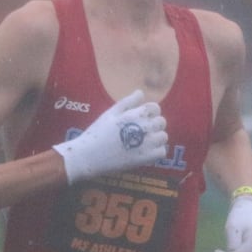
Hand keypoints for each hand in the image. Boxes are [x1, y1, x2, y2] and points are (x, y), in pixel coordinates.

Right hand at [51, 89, 168, 183]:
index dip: (150, 112)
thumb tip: (141, 92)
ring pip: (163, 137)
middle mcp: (143, 128)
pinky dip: (156, 151)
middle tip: (141, 131)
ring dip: (156, 138)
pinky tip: (145, 151)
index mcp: (134, 115)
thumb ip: (127, 102)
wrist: (89, 157)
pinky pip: (162, 152)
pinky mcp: (145, 159)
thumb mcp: (110, 113)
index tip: (142, 118)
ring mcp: (146, 144)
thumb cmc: (97, 133)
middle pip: (161, 122)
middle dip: (154, 125)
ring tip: (144, 141)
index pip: (155, 108)